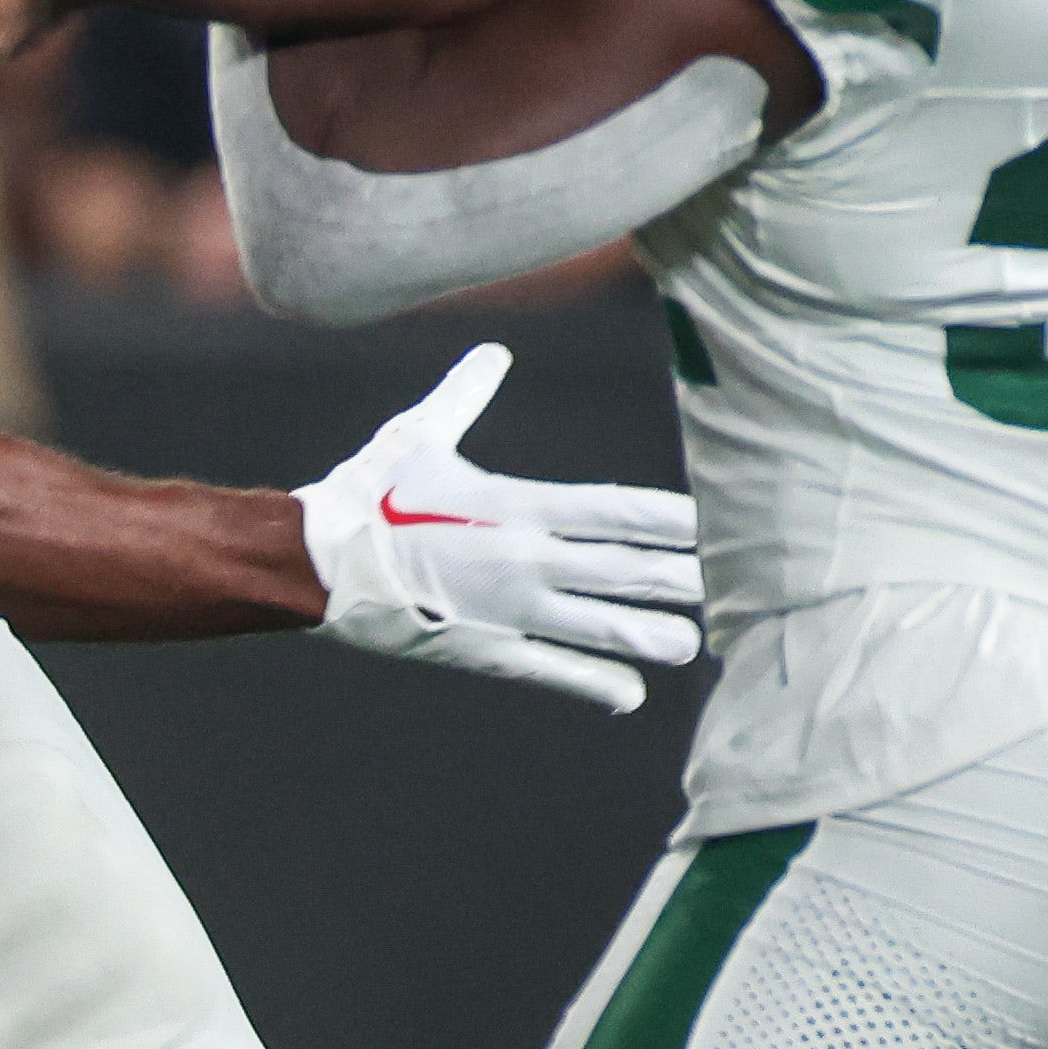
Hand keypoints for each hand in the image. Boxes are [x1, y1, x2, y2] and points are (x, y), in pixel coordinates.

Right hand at [293, 343, 701, 712]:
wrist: (312, 561)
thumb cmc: (368, 493)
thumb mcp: (420, 434)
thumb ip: (466, 395)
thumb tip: (492, 353)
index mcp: (518, 506)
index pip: (614, 510)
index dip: (668, 519)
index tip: (713, 522)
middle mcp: (524, 559)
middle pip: (620, 569)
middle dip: (677, 578)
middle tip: (734, 584)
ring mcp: (506, 609)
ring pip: (594, 625)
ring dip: (646, 635)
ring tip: (694, 645)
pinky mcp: (481, 648)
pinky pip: (547, 670)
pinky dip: (590, 682)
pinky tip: (629, 696)